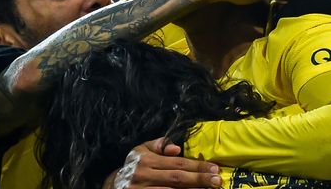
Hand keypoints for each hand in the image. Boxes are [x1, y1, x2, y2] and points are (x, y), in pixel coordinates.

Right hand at [105, 137, 221, 188]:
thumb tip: (176, 148)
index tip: (214, 168)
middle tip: (217, 180)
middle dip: (199, 179)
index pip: (177, 163)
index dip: (196, 166)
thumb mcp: (141, 151)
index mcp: (147, 160)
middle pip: (177, 179)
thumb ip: (158, 145)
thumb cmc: (133, 166)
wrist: (113, 186)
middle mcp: (145, 176)